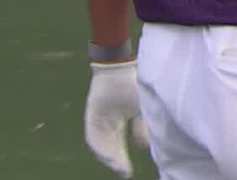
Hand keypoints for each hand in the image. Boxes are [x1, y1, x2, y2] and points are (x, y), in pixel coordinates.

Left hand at [84, 61, 147, 177]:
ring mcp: (98, 118)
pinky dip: (99, 146)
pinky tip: (106, 155)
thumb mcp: (143, 108)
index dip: (123, 158)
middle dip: (117, 161)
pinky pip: (92, 135)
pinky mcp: (92, 115)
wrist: (120, 67)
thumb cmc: (135, 84)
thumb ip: (142, 127)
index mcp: (119, 120)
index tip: (129, 172)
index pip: (119, 145)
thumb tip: (144, 146)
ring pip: (101, 143)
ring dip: (108, 156)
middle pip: (110, 146)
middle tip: (124, 173)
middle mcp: (107, 122)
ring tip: (116, 166)